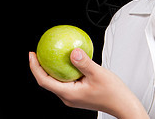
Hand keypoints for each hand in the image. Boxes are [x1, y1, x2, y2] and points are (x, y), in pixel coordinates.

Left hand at [29, 49, 148, 118]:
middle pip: (47, 81)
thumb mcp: (98, 74)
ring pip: (57, 81)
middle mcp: (68, 97)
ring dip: (52, 68)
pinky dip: (64, 70)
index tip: (32, 55)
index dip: (35, 67)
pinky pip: (67, 80)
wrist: (121, 103)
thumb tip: (72, 52)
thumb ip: (84, 63)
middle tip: (39, 52)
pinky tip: (70, 61)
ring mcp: (73, 96)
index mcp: (69, 94)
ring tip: (52, 55)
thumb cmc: (112, 92)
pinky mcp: (79, 93)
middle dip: (41, 67)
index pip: (44, 81)